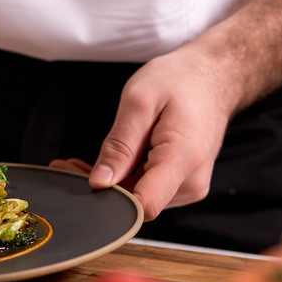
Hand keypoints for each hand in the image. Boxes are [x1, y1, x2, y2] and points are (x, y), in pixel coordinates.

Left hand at [52, 46, 234, 220]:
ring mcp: (188, 186)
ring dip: (108, 183)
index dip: (107, 198)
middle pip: (135, 203)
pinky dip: (122, 178)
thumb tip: (100, 182)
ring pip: (137, 198)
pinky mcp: (181, 184)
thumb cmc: (180, 80)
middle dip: (99, 187)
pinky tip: (104, 164)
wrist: (214, 76)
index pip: (143, 205)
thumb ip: (119, 145)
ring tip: (78, 163)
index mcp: (182, 160)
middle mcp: (190, 182)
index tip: (80, 178)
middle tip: (67, 165)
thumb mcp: (139, 101)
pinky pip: (146, 189)